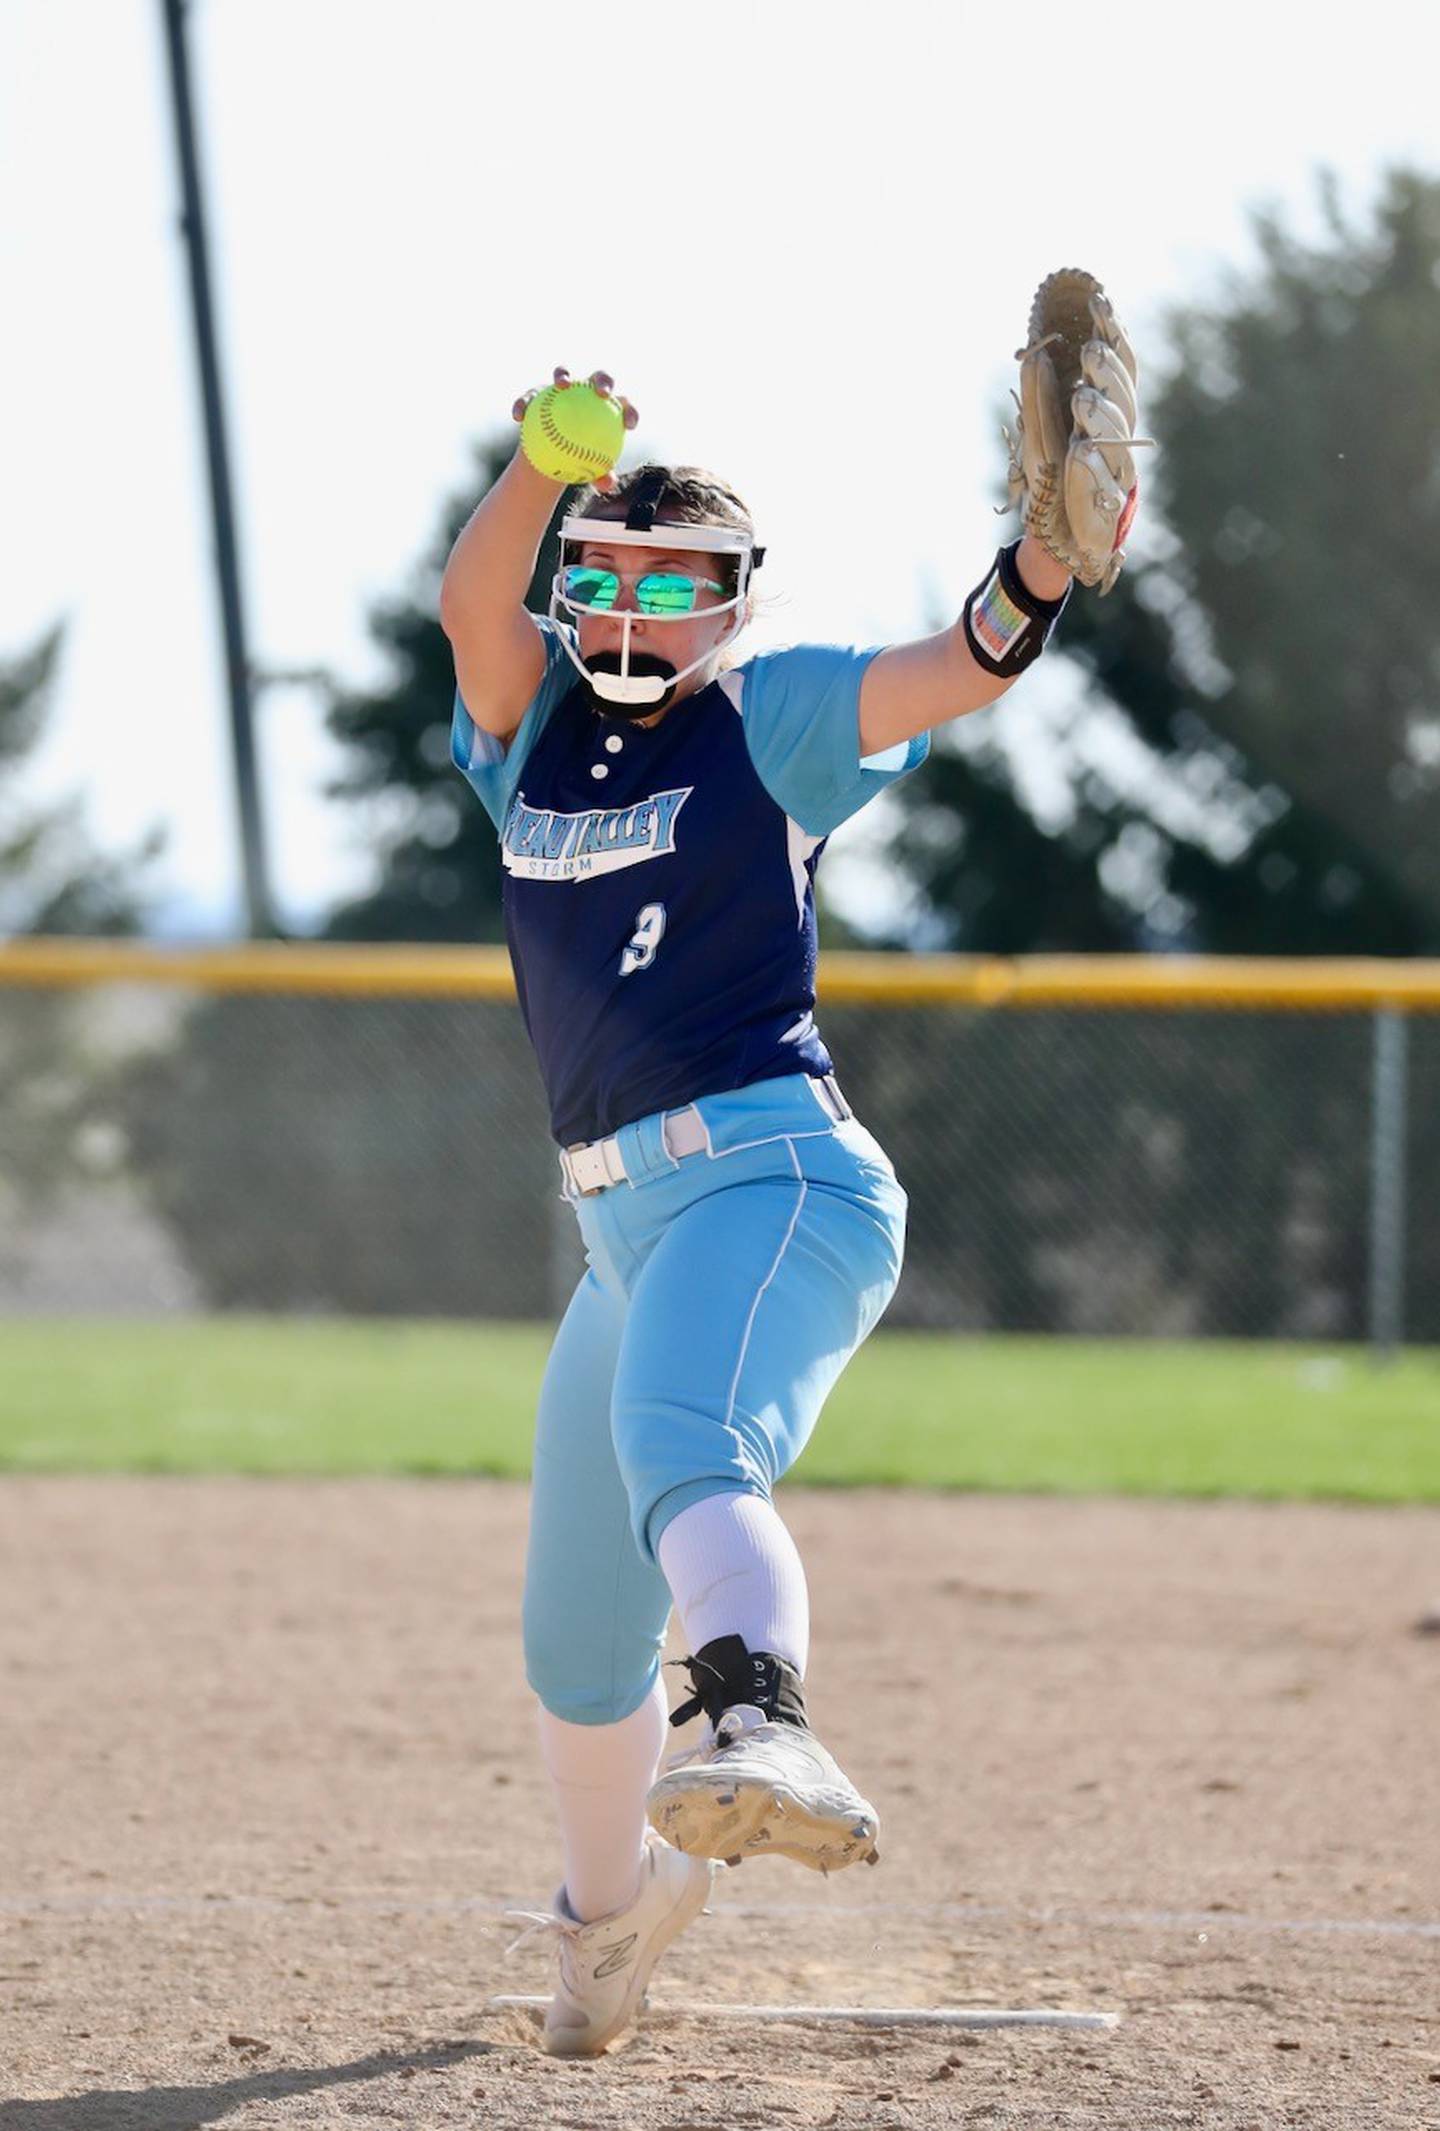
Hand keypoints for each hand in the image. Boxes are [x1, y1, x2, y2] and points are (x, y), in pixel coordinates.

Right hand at [512, 367, 638, 492]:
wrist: (552, 457)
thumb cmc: (577, 464)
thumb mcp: (589, 472)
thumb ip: (600, 475)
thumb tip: (607, 485)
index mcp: (607, 409)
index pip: (624, 405)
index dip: (630, 410)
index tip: (629, 425)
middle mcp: (588, 391)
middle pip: (600, 377)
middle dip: (604, 380)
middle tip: (602, 393)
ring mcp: (563, 388)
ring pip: (563, 373)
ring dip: (563, 374)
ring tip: (561, 386)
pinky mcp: (540, 392)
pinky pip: (531, 395)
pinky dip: (525, 404)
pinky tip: (519, 416)